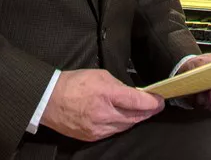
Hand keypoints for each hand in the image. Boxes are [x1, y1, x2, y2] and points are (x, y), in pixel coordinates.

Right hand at [40, 69, 164, 141]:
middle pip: (134, 117)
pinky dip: (122, 125)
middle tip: (156, 106)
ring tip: (143, 111)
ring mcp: (98, 128)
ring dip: (136, 119)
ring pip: (125, 126)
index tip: (160, 100)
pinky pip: (113, 132)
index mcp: (106, 94)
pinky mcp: (92, 137)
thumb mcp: (99, 75)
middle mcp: (104, 114)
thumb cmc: (73, 83)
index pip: (136, 101)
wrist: (50, 100)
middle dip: (147, 111)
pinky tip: (125, 118)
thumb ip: (118, 84)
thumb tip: (131, 93)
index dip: (151, 102)